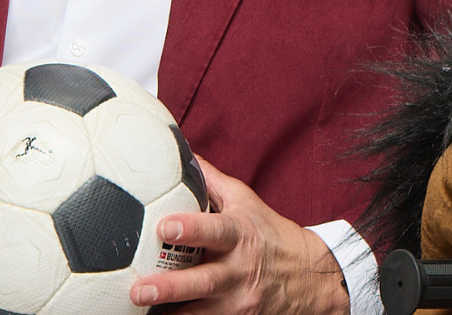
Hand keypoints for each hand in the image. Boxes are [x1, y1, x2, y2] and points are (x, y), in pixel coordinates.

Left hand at [130, 157, 349, 314]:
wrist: (311, 277)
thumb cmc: (269, 233)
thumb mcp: (244, 201)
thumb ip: (210, 180)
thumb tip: (180, 152)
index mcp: (239, 234)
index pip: (214, 231)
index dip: (190, 229)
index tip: (164, 227)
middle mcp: (239, 270)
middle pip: (204, 281)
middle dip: (170, 287)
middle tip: (140, 289)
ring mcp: (239, 300)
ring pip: (202, 312)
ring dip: (172, 312)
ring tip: (140, 312)